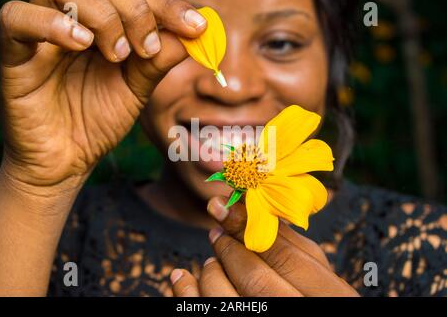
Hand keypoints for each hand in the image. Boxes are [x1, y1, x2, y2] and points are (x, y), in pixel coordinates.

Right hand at [0, 0, 205, 190]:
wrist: (66, 160)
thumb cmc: (98, 121)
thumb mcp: (137, 88)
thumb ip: (159, 58)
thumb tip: (195, 33)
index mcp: (104, 25)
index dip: (167, 5)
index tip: (196, 26)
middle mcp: (73, 20)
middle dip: (136, 10)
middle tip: (147, 47)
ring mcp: (42, 34)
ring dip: (101, 15)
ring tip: (117, 54)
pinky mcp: (14, 54)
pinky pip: (15, 17)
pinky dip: (50, 23)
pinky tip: (81, 42)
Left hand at [171, 197, 359, 296]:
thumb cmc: (312, 298)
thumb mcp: (317, 276)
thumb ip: (292, 247)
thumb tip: (254, 208)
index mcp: (330, 297)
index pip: (286, 256)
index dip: (250, 228)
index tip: (224, 206)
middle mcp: (301, 312)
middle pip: (255, 278)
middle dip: (229, 249)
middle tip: (216, 232)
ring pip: (228, 297)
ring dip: (212, 272)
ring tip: (210, 263)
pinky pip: (208, 311)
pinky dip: (189, 293)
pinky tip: (183, 279)